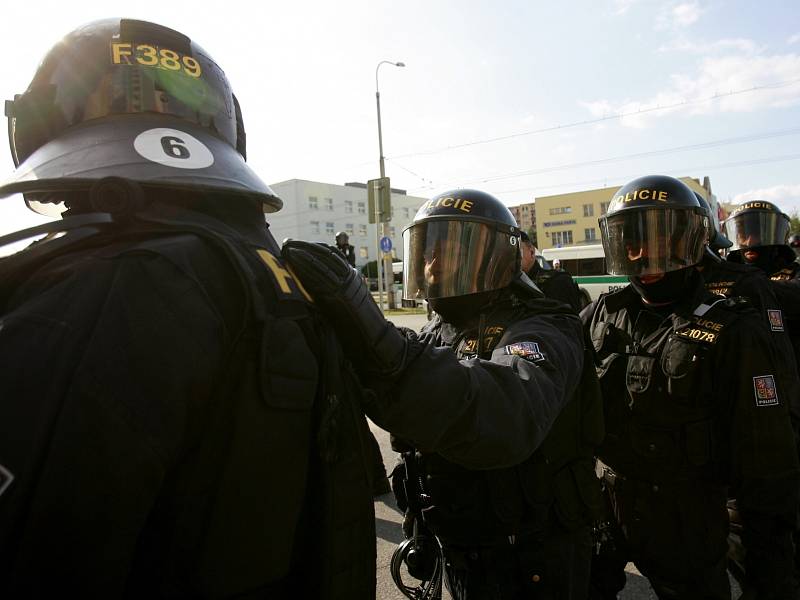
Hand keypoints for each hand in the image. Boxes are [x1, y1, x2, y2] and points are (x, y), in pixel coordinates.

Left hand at [281, 240, 411, 376]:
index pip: (330, 255)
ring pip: (325, 262)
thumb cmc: (355, 325)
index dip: (312, 247)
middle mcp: (350, 276)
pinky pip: (324, 276)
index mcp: (351, 276)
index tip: (295, 244)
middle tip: (287, 243)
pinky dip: (309, 268)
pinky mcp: (342, 293)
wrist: (372, 337)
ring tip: (288, 249)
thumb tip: (307, 287)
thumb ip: (328, 292)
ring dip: (304, 254)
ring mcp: (347, 283)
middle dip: (305, 247)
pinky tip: (296, 262)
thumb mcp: (342, 302)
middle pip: (326, 254)